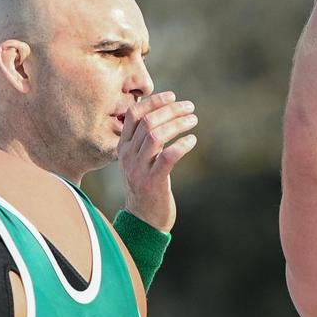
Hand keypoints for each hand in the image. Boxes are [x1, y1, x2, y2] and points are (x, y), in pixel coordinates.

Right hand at [118, 91, 197, 232]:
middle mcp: (127, 157)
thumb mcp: (140, 161)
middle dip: (171, 110)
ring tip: (193, 120)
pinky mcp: (153, 183)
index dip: (153, 101)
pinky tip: (192, 140)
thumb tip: (164, 114)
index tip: (172, 96)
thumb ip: (146, 140)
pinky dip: (181, 145)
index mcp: (122, 148)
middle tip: (190, 107)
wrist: (143, 220)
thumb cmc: (146, 186)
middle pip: (147, 122)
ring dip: (177, 124)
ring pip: (155, 136)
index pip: (133, 115)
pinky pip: (167, 157)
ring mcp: (138, 170)